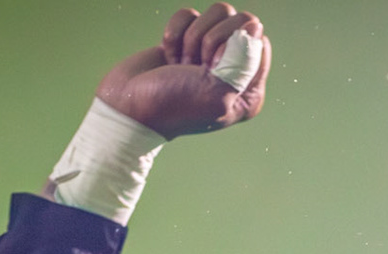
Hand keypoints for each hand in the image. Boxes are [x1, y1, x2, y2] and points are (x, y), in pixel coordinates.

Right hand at [97, 5, 269, 138]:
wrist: (127, 105)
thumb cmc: (173, 105)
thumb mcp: (215, 91)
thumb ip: (242, 60)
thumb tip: (255, 25)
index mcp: (249, 91)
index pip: (259, 41)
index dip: (233, 45)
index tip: (211, 67)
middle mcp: (235, 71)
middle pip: (238, 21)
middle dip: (210, 39)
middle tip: (194, 66)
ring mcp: (210, 55)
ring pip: (216, 14)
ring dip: (191, 36)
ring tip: (181, 63)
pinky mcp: (187, 41)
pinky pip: (189, 15)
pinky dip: (174, 32)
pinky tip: (168, 56)